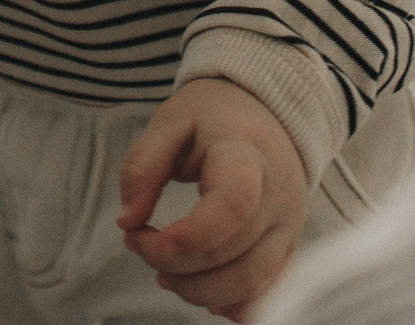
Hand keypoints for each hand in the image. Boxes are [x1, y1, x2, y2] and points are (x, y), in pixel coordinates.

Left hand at [116, 79, 308, 321]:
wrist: (267, 113)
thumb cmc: (214, 116)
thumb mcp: (169, 122)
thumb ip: (142, 167)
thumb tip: (127, 222)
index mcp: (247, 158)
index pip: (232, 208)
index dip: (185, 238)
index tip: (139, 235)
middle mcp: (277, 199)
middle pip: (231, 257)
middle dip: (173, 264)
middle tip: (138, 242)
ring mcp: (287, 227)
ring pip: (248, 284)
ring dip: (197, 290)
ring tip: (164, 270)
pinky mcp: (287, 248)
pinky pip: (264, 292)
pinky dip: (229, 302)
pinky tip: (200, 288)